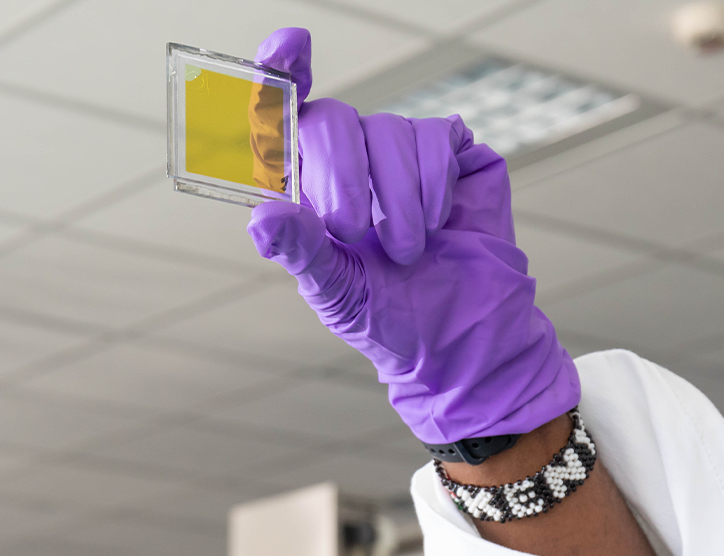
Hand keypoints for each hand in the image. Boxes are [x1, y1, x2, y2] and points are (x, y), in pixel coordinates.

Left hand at [247, 28, 577, 445]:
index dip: (280, 75)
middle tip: (353, 231)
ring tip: (406, 248)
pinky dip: (434, 184)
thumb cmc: (389, 317)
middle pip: (331, 119)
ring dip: (395, 198)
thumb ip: (301, 251)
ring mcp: (402, 153)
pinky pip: (438, 136)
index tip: (285, 48)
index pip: (282, 119)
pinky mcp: (453, 153)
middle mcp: (349, 160)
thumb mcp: (336, 292)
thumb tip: (261, 217)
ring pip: (388, 130)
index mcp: (306, 188)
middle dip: (340, 174)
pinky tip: (437, 223)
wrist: (463, 339)